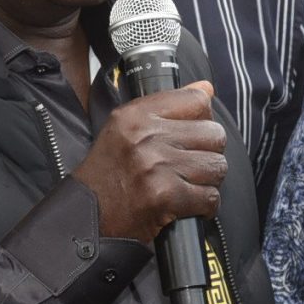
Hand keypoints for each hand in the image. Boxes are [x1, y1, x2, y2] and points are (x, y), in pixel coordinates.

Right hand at [71, 81, 224, 243]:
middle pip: (214, 134)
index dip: (203, 118)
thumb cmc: (108, 175)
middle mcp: (146, 136)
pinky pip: (210, 197)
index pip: (196, 100)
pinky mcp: (166, 196)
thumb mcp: (126, 129)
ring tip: (189, 185)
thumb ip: (168, 106)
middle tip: (192, 165)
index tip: (195, 133)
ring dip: (208, 180)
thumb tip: (206, 87)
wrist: (87, 215)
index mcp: (137, 115)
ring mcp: (157, 166)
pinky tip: (188, 205)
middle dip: (209, 152)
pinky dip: (205, 205)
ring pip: (217, 166)